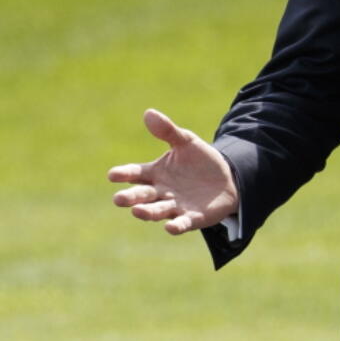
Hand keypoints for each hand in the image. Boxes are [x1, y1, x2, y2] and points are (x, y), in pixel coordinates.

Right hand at [108, 109, 238, 234]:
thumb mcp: (187, 142)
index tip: (112, 174)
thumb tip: (149, 113)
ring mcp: (175, 206)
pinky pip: (182, 224)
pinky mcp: (192, 218)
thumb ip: (168, 131)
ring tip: (137, 212)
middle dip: (130, 197)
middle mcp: (160, 192)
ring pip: (157, 211)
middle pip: (141, 195)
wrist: (227, 179)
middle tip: (119, 199)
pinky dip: (175, 226)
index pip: (135, 173)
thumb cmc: (200, 161)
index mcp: (155, 173)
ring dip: (147, 212)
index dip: (124, 174)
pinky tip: (170, 227)